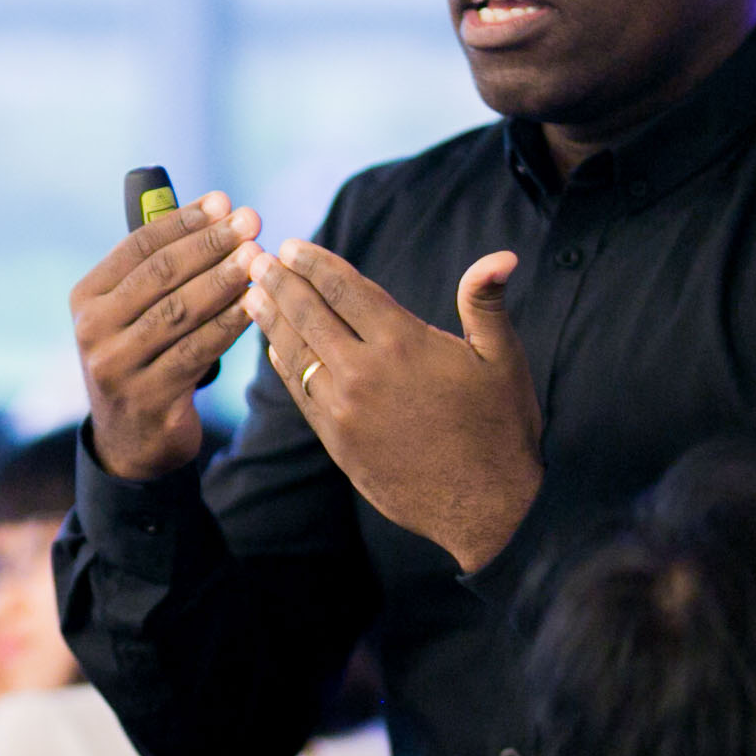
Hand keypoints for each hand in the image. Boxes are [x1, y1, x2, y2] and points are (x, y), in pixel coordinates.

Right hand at [71, 191, 260, 478]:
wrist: (131, 443)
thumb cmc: (143, 359)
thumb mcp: (134, 313)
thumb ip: (160, 267)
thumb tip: (217, 210)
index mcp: (86, 298)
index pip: (138, 246)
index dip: (185, 221)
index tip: (224, 202)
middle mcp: (92, 330)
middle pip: (160, 275)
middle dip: (211, 244)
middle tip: (252, 222)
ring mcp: (116, 366)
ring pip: (180, 312)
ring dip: (224, 280)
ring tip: (258, 257)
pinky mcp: (147, 398)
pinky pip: (197, 351)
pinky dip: (229, 324)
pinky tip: (255, 305)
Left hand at [241, 242, 543, 571]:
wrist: (485, 508)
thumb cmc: (500, 428)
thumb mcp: (503, 360)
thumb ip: (485, 304)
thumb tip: (502, 256)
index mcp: (403, 343)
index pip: (345, 290)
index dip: (315, 264)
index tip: (292, 247)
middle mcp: (365, 373)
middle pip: (310, 315)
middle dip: (281, 283)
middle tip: (255, 260)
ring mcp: (345, 410)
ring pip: (297, 352)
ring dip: (272, 320)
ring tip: (252, 295)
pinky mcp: (336, 441)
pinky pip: (301, 392)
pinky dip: (284, 365)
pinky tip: (273, 347)